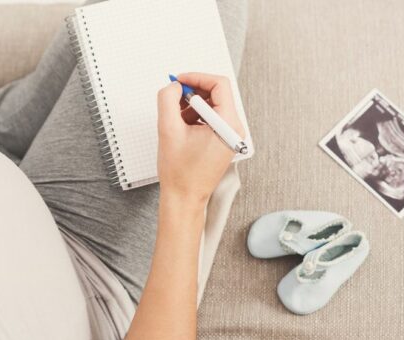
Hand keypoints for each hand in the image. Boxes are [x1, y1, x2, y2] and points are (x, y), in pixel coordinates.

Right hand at [156, 72, 245, 204]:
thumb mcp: (167, 129)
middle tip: (174, 97)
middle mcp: (235, 129)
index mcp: (228, 125)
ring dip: (192, 105)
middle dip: (193, 92)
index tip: (179, 81)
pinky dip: (196, 116)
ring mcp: (232, 136)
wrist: (184, 197)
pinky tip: (182, 127)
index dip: (197, 77)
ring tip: (176, 119)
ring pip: (213, 105)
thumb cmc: (180, 172)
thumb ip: (168, 99)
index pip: (219, 85)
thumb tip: (174, 85)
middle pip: (217, 94)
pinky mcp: (225, 140)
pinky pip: (212, 118)